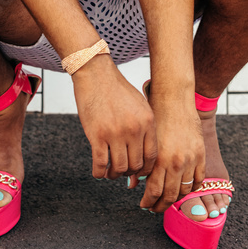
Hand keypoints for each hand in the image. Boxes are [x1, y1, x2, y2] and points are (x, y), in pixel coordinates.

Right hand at [72, 57, 157, 179]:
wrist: (96, 74)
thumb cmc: (117, 89)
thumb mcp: (140, 105)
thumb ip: (144, 127)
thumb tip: (143, 153)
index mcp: (147, 122)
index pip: (152, 156)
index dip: (146, 169)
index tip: (139, 172)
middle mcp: (134, 129)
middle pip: (136, 165)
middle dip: (130, 173)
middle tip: (123, 173)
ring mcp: (116, 133)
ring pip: (119, 168)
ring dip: (114, 174)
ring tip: (110, 173)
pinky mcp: (97, 135)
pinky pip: (100, 164)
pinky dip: (99, 173)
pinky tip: (98, 172)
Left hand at [133, 92, 205, 213]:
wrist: (174, 99)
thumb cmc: (155, 117)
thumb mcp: (144, 141)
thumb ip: (139, 165)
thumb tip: (132, 185)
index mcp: (159, 159)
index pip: (154, 191)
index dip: (148, 202)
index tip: (144, 205)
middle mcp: (176, 162)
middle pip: (170, 196)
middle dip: (160, 206)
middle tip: (154, 208)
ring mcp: (190, 159)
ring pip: (184, 191)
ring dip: (175, 199)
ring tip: (168, 199)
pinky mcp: (201, 154)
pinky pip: (198, 181)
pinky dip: (191, 189)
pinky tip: (182, 188)